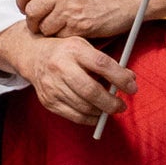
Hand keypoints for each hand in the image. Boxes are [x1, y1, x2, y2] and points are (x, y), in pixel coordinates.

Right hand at [0, 21, 131, 128]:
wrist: (33, 56)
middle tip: (121, 105)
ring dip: (101, 111)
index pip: (101, 64)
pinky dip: (89, 118)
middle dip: (110, 102)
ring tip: (109, 108)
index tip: (132, 87)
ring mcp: (52, 85)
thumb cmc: (66, 51)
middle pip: (90, 91)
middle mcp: (60, 67)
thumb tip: (130, 78)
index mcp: (73, 49)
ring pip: (83, 106)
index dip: (120, 77)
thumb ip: (107, 62)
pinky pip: (74, 116)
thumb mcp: (85, 46)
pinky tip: (96, 113)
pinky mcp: (48, 101)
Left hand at [9, 0, 161, 40]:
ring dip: (47, 31)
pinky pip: (61, 36)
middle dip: (31, 21)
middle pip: (31, 11)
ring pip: (44, 27)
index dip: (21, 0)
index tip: (24, 6)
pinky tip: (71, 32)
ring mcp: (71, 10)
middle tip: (37, 24)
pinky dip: (63, 37)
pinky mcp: (81, 27)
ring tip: (57, 28)